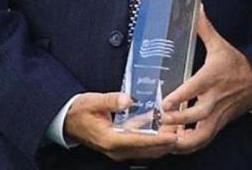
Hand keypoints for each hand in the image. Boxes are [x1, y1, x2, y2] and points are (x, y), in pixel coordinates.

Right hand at [63, 93, 177, 160]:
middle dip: (166, 142)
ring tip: (178, 129)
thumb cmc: (80, 111)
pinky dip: (155, 140)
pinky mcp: (121, 147)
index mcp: (110, 140)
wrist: (67, 121)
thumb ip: (112, 100)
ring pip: (147, 151)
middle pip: (147, 150)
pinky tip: (165, 128)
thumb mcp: (94, 101)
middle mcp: (116, 149)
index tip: (173, 136)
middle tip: (183, 130)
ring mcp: (119, 151)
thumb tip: (128, 100)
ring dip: (162, 142)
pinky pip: (142, 147)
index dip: (158, 140)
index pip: (139, 142)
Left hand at [161, 7, 251, 153]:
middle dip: (177, 120)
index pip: (196, 88)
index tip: (164, 102)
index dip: (180, 97)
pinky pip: (203, 140)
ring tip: (165, 140)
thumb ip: (204, 29)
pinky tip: (174, 144)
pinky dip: (189, 146)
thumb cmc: (236, 64)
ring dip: (182, 141)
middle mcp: (215, 98)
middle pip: (197, 114)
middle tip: (159, 121)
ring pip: (201, 135)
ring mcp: (217, 114)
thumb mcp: (221, 45)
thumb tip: (196, 8)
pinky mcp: (219, 124)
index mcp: (213, 77)